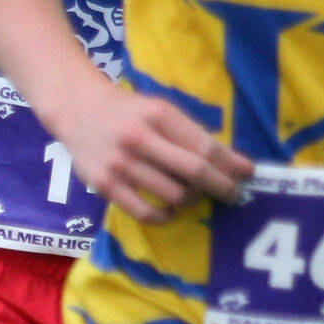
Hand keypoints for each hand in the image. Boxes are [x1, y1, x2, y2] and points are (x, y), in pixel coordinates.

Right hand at [46, 80, 251, 222]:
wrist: (76, 108)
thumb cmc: (128, 111)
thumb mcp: (158, 109)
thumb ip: (189, 133)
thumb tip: (230, 162)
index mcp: (157, 114)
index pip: (204, 145)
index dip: (231, 163)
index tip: (247, 173)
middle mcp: (139, 138)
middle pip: (195, 172)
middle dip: (223, 186)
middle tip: (234, 195)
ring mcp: (120, 163)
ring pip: (174, 194)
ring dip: (192, 199)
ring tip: (193, 195)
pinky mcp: (105, 185)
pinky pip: (146, 212)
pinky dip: (165, 215)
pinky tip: (169, 209)